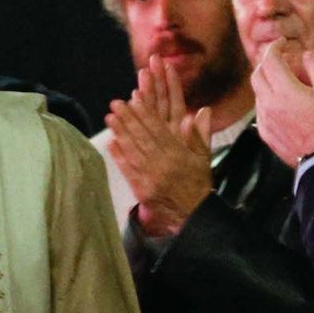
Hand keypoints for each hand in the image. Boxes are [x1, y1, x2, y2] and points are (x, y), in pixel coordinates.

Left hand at [106, 59, 213, 238]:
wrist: (194, 214)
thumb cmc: (198, 182)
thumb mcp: (204, 157)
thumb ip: (199, 134)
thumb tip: (198, 112)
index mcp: (178, 155)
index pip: (159, 130)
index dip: (146, 114)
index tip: (135, 99)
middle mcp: (163, 165)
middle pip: (142, 138)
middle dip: (128, 119)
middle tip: (116, 103)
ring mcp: (151, 178)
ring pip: (133, 152)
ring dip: (120, 134)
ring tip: (110, 118)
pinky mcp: (142, 190)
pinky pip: (128, 171)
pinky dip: (119, 156)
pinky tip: (110, 142)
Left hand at [251, 47, 313, 167]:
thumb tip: (308, 55)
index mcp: (284, 90)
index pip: (270, 60)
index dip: (274, 47)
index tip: (282, 43)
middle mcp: (268, 103)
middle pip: (257, 74)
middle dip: (267, 62)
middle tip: (281, 59)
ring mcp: (264, 120)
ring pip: (257, 92)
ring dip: (267, 81)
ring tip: (284, 82)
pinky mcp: (266, 133)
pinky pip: (260, 110)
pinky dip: (267, 100)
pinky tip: (281, 104)